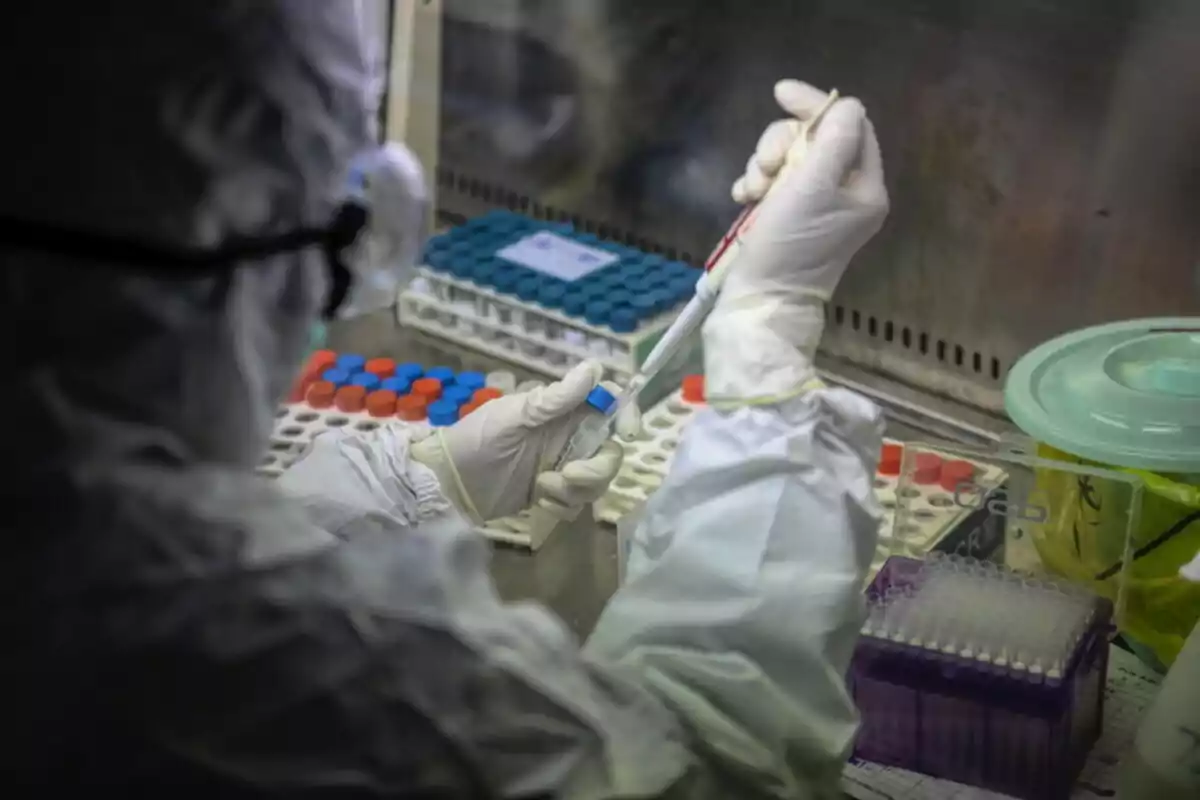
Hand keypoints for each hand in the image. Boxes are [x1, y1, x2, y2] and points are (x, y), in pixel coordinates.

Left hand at [411, 361, 640, 523]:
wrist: (449, 485)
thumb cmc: (476, 440)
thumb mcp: (513, 416)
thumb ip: (555, 399)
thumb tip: (594, 367)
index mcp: (561, 410)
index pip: (608, 404)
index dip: (626, 414)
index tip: (628, 433)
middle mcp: (568, 436)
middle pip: (610, 450)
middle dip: (596, 469)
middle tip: (568, 475)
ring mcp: (562, 466)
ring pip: (598, 480)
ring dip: (576, 489)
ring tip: (542, 489)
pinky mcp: (554, 493)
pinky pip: (578, 502)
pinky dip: (562, 504)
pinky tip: (538, 501)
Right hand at [727, 81, 888, 304]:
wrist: (760, 302)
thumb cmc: (790, 243)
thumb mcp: (813, 184)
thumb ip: (834, 138)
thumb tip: (844, 105)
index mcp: (865, 188)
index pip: (850, 124)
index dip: (817, 106)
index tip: (780, 93)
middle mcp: (845, 196)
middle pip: (814, 139)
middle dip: (782, 144)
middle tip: (767, 167)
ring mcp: (814, 208)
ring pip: (788, 158)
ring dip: (763, 165)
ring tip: (752, 191)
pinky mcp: (786, 219)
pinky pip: (772, 182)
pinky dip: (755, 184)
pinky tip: (743, 199)